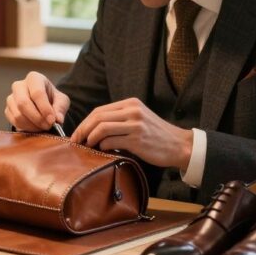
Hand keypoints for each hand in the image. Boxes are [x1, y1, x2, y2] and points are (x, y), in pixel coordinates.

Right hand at [4, 71, 69, 131]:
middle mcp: (19, 85)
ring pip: (18, 114)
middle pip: (23, 103)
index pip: (37, 92)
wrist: (43, 103)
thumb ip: (60, 108)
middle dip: (37, 118)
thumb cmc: (52, 99)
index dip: (45, 108)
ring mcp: (11, 98)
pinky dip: (26, 128)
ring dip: (32, 125)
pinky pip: (14, 121)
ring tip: (43, 127)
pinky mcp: (7, 110)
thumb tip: (58, 120)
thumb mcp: (62, 100)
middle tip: (47, 126)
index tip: (52, 120)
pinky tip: (35, 127)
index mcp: (34, 78)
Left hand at [70, 98, 192, 169]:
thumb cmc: (156, 135)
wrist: (180, 145)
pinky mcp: (137, 139)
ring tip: (86, 146)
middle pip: (98, 117)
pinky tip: (101, 150)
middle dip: (83, 130)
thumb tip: (93, 129)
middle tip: (76, 141)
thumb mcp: (139, 119)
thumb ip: (120, 119)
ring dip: (90, 138)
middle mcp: (132, 111)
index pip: (100, 110)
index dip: (85, 122)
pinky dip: (102, 146)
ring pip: (102, 128)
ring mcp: (135, 124)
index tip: (77, 133)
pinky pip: (111, 141)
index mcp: (131, 103)